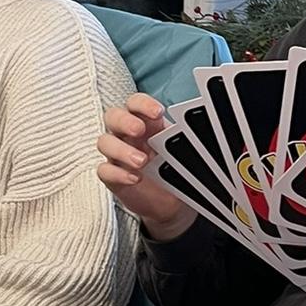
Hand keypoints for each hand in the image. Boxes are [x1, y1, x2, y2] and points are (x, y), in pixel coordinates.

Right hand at [96, 93, 194, 239]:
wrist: (170, 201)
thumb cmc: (172, 169)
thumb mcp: (181, 150)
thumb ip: (182, 138)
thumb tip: (200, 127)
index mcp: (144, 123)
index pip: (135, 103)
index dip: (142, 104)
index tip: (158, 112)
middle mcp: (127, 135)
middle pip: (112, 116)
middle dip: (124, 121)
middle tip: (139, 131)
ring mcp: (117, 155)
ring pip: (104, 142)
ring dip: (121, 149)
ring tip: (141, 161)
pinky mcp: (112, 176)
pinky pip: (105, 170)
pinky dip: (118, 173)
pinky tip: (135, 178)